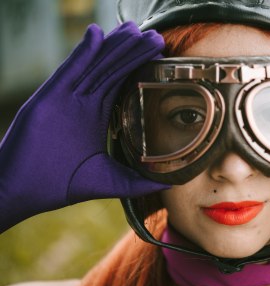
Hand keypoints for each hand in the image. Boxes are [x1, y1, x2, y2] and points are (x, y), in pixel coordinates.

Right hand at [0, 22, 167, 232]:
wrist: (21, 192)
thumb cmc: (60, 186)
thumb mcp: (108, 181)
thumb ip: (136, 182)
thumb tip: (169, 185)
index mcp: (95, 118)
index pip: (120, 85)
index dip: (137, 69)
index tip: (157, 56)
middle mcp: (82, 104)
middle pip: (110, 71)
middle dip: (131, 52)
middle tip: (154, 36)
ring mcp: (65, 99)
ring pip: (94, 67)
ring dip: (113, 47)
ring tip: (133, 30)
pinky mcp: (48, 99)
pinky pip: (69, 72)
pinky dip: (82, 53)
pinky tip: (97, 35)